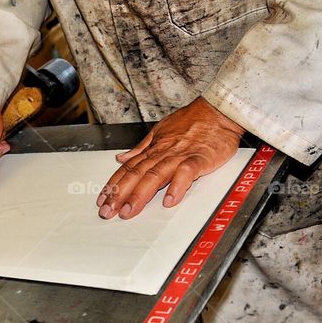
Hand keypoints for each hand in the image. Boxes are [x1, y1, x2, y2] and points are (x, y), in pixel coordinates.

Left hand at [97, 97, 244, 219]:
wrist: (218, 110)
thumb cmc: (193, 120)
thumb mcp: (160, 131)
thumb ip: (141, 148)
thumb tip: (120, 158)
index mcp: (154, 149)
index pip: (128, 169)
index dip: (114, 185)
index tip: (103, 200)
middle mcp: (163, 153)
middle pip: (136, 175)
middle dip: (120, 194)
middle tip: (108, 212)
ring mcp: (180, 156)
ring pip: (155, 175)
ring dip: (140, 194)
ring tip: (129, 210)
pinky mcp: (199, 158)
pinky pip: (186, 172)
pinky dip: (177, 186)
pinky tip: (169, 201)